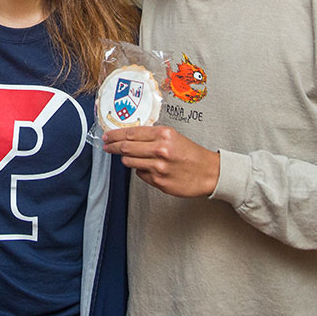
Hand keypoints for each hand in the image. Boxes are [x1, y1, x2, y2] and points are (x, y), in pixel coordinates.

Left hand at [101, 124, 220, 197]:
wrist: (210, 173)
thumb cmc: (192, 154)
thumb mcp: (174, 137)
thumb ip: (152, 136)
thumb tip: (129, 137)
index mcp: (164, 135)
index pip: (131, 133)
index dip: (115, 134)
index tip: (107, 136)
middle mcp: (160, 150)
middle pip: (126, 147)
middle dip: (112, 146)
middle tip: (106, 146)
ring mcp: (158, 167)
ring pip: (129, 162)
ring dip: (126, 159)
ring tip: (129, 157)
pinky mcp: (159, 182)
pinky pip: (140, 174)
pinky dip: (140, 170)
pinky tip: (148, 168)